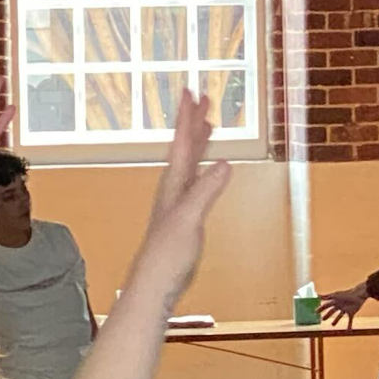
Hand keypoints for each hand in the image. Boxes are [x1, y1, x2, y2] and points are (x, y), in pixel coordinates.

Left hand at [127, 91, 232, 306]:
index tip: (192, 93)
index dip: (187, 118)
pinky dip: (203, 166)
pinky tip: (209, 169)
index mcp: (173, 185)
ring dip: (197, 141)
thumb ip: (205, 192)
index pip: (181, 144)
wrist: (154, 285)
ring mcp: (177, 202)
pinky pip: (194, 180)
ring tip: (206, 124)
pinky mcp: (184, 216)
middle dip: (193, 122)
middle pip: (184, 148)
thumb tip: (224, 164)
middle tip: (202, 98)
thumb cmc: (167, 256)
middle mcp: (173, 189)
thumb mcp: (189, 220)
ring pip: (189, 163)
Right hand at [317, 283, 368, 328]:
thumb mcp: (335, 296)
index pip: (326, 305)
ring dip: (336, 320)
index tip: (315, 312)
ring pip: (339, 316)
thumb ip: (326, 297)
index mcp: (335, 301)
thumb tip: (317, 296)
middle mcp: (339, 305)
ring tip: (332, 325)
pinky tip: (348, 331)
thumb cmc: (347, 294)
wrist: (359, 294)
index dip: (321, 308)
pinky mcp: (352, 312)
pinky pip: (350, 320)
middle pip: (332, 311)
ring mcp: (345, 309)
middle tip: (322, 319)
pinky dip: (349, 325)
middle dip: (327, 315)